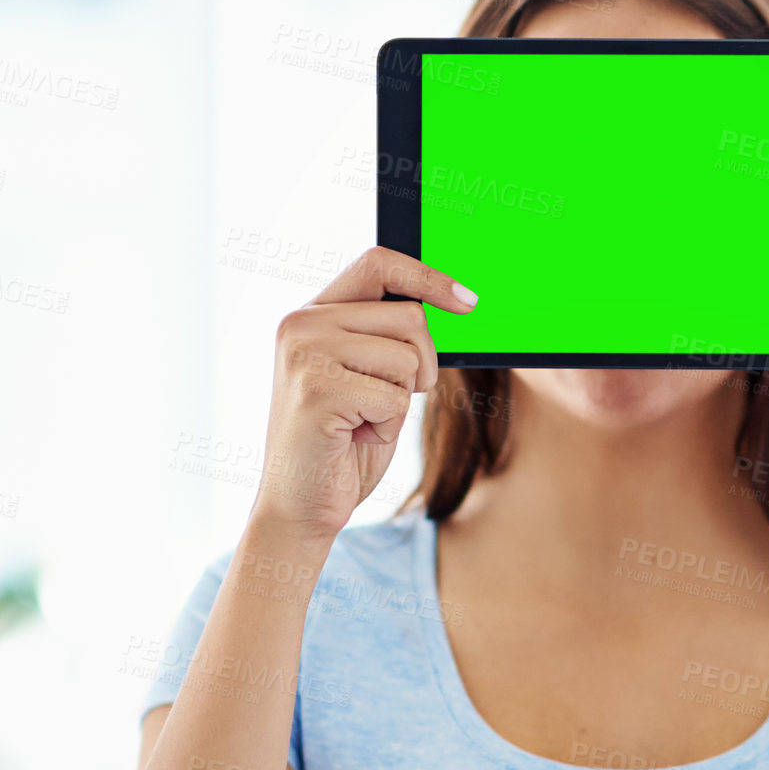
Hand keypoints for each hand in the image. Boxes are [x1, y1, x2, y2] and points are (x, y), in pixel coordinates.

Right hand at [249, 246, 476, 540]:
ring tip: (363, 421)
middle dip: (422, 366)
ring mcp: (305, 354)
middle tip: (387, 401)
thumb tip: (454, 304)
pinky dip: (389, 428)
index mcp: (312, 313)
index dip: (428, 277)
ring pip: (408, 358)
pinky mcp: (317, 391)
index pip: (378, 263)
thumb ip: (389, 336)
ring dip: (401, 401)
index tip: (468, 302)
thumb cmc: (343, 443)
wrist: (300, 505)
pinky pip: (396, 398)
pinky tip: (355, 438)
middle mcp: (301, 323)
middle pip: (410, 318)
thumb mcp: (369, 377)